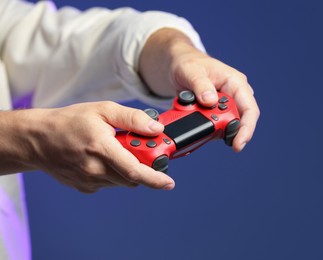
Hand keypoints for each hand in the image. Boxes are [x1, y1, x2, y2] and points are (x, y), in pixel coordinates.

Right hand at [0, 102, 174, 192]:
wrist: (38, 139)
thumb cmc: (69, 122)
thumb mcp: (103, 110)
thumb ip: (132, 119)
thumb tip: (156, 129)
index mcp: (102, 149)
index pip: (135, 171)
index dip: (156, 179)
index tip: (169, 182)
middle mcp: (95, 169)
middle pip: (132, 178)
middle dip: (143, 166)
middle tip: (139, 149)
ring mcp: (89, 181)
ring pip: (122, 182)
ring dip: (128, 169)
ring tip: (117, 149)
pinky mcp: (85, 187)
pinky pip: (109, 183)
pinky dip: (115, 173)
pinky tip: (104, 158)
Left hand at [140, 29, 259, 151]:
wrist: (178, 66)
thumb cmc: (189, 63)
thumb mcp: (191, 71)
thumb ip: (200, 85)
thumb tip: (210, 101)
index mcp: (236, 83)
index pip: (249, 109)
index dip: (246, 128)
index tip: (238, 144)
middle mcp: (235, 96)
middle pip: (239, 122)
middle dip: (225, 131)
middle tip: (207, 132)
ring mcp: (226, 106)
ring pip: (226, 126)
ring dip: (212, 129)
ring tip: (195, 119)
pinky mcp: (216, 113)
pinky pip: (215, 126)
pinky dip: (204, 127)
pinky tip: (194, 121)